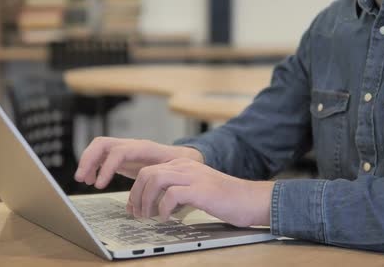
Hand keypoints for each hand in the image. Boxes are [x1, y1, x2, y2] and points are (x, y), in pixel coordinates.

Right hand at [74, 137, 202, 188]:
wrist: (183, 157)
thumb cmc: (179, 165)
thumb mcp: (174, 172)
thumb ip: (164, 180)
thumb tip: (155, 196)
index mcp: (144, 148)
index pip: (119, 152)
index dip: (107, 167)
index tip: (99, 185)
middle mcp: (131, 145)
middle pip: (103, 143)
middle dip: (88, 159)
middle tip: (81, 178)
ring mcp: (125, 148)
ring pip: (99, 147)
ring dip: (87, 161)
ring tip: (84, 180)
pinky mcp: (121, 155)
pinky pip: (101, 156)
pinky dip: (93, 166)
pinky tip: (92, 180)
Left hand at [128, 158, 273, 227]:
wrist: (250, 199)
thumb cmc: (226, 198)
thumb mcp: (196, 188)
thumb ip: (177, 189)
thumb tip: (155, 203)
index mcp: (183, 165)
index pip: (149, 170)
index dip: (136, 190)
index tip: (133, 207)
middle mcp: (185, 166)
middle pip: (147, 173)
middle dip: (136, 194)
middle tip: (137, 213)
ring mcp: (193, 176)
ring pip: (155, 179)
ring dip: (146, 201)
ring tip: (148, 216)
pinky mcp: (200, 189)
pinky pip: (171, 194)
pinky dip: (164, 208)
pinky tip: (167, 218)